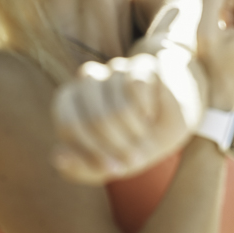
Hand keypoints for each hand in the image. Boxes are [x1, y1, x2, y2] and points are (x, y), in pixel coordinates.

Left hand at [52, 53, 186, 183]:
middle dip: (118, 146)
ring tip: (143, 134)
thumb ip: (83, 167)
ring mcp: (114, 69)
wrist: (175, 118)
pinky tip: (151, 114)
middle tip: (135, 158)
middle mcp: (87, 81)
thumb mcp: (113, 163)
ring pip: (118, 106)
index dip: (92, 151)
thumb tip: (58, 157)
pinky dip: (146, 108)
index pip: (70, 125)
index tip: (114, 169)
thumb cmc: (136, 141)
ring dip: (135, 130)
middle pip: (95, 119)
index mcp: (69, 103)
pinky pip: (136, 87)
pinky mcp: (141, 63)